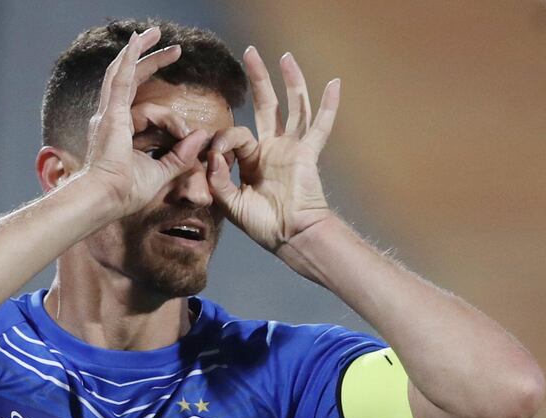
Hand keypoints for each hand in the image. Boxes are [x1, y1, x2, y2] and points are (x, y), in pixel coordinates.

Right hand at [82, 27, 210, 219]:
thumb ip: (181, 155)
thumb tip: (201, 135)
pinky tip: (138, 41)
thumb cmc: (127, 192)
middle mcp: (110, 117)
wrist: (107, 198)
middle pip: (130, 80)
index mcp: (120, 131)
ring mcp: (108, 113)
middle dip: (151, 61)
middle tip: (174, 50)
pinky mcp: (112, 113)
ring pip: (123, 72)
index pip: (145, 108)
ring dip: (140, 51)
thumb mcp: (162, 172)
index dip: (169, 114)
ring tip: (155, 33)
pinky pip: (121, 78)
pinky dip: (129, 58)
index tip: (187, 132)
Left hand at [206, 47, 340, 251]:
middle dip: (259, 79)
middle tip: (249, 52)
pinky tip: (334, 83)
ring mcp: (292, 149)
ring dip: (290, 81)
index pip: (235, 135)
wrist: (290, 237)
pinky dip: (328, 105)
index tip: (215, 157)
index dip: (222, 141)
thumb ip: (217, 179)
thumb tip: (211, 155)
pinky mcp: (308, 154)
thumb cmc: (263, 225)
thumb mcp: (230, 202)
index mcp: (252, 161)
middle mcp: (273, 149)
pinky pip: (320, 126)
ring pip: (293, 107)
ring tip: (285, 56)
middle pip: (267, 105)